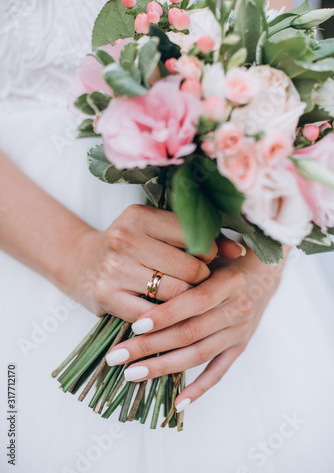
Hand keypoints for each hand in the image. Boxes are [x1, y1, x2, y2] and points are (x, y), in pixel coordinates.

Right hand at [70, 204, 244, 319]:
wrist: (81, 264)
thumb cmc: (129, 247)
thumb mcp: (157, 232)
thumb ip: (197, 238)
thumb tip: (239, 251)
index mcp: (141, 216)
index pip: (195, 238)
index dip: (210, 255)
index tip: (207, 262)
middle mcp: (125, 238)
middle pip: (190, 270)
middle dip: (201, 282)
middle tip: (197, 285)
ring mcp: (114, 268)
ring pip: (176, 294)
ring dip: (187, 303)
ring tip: (183, 299)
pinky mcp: (106, 295)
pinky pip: (153, 316)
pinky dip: (166, 320)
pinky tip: (166, 314)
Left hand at [105, 247, 286, 408]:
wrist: (257, 275)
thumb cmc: (219, 262)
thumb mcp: (206, 256)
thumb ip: (182, 266)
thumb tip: (141, 281)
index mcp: (230, 282)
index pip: (196, 301)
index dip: (166, 315)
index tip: (135, 325)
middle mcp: (238, 308)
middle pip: (191, 332)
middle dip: (151, 346)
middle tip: (117, 356)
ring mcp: (239, 331)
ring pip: (199, 354)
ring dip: (164, 367)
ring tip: (131, 374)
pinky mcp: (239, 348)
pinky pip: (218, 372)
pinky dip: (199, 389)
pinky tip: (177, 403)